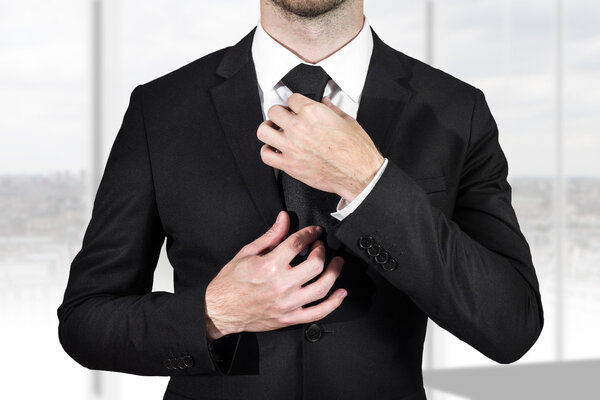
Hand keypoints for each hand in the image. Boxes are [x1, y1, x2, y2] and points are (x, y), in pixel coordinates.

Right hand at [205, 211, 346, 339]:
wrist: (218, 310)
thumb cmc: (230, 282)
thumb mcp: (247, 252)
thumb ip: (270, 236)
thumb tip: (284, 219)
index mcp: (269, 266)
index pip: (298, 243)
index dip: (310, 234)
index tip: (313, 232)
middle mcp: (280, 285)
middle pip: (315, 265)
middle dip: (322, 250)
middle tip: (321, 246)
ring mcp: (286, 304)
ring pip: (321, 288)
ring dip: (334, 273)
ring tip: (337, 263)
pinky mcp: (288, 318)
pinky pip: (317, 313)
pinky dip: (333, 304)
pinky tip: (340, 293)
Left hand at [257, 94, 384, 201]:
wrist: (358, 173)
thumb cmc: (356, 150)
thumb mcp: (347, 120)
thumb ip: (331, 109)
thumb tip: (325, 104)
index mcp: (313, 113)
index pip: (292, 99)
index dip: (295, 103)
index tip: (296, 108)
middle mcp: (299, 128)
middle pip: (274, 111)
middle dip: (280, 113)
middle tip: (284, 118)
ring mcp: (291, 147)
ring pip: (263, 131)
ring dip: (268, 129)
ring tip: (275, 131)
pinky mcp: (289, 165)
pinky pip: (266, 155)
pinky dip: (267, 151)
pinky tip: (274, 150)